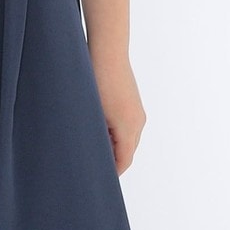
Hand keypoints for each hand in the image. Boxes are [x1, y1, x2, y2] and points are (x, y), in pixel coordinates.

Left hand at [90, 55, 146, 174]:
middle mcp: (138, 121)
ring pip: (127, 139)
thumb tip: (94, 153)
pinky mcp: (133, 102)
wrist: (107, 50)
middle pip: (127, 151)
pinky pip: (127, 126)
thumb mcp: (93, 111)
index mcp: (129, 127)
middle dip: (112, 159)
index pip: (124, 161)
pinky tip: (98, 126)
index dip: (111, 172)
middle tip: (91, 165)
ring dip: (113, 145)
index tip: (98, 179)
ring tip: (92, 145)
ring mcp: (137, 111)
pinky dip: (115, 132)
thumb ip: (97, 135)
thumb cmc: (96, 78)